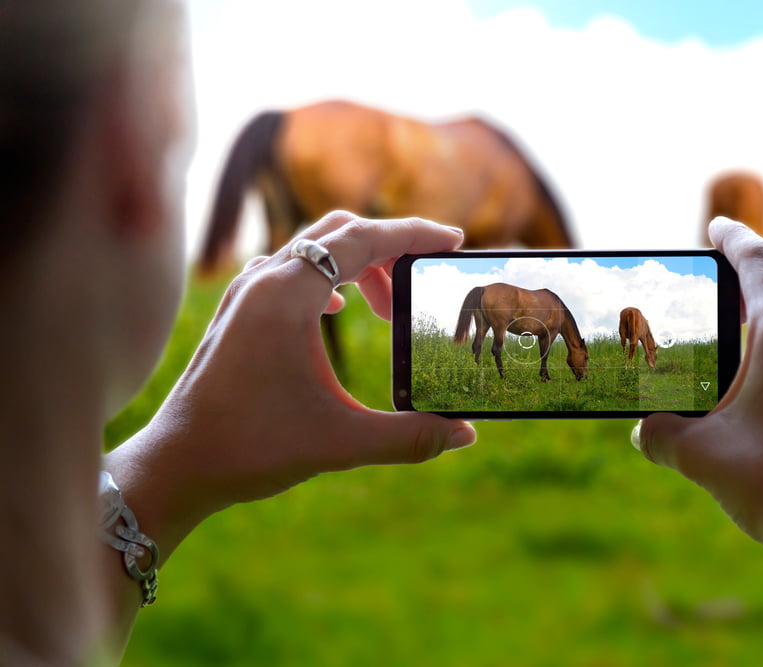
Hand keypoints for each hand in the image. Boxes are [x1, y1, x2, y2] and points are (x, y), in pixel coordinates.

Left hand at [105, 211, 476, 557]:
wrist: (176, 464)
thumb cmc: (250, 448)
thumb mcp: (340, 443)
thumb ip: (409, 437)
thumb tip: (465, 434)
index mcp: (287, 296)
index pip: (363, 239)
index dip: (414, 235)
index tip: (453, 241)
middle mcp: (263, 281)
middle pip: (340, 232)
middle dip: (390, 248)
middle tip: (425, 278)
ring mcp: (245, 293)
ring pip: (313, 249)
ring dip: (358, 265)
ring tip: (389, 310)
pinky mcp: (238, 311)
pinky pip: (290, 269)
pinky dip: (327, 276)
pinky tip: (337, 309)